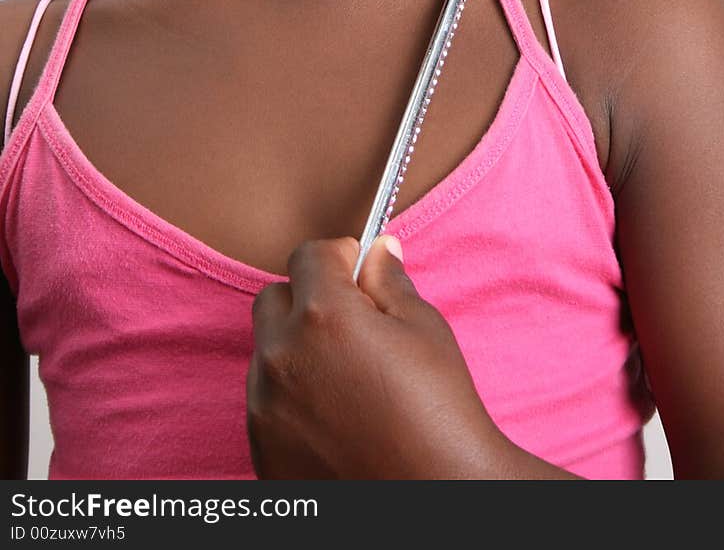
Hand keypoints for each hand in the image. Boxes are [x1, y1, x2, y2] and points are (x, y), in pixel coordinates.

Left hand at [246, 234, 506, 479]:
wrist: (438, 495)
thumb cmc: (439, 411)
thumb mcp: (424, 330)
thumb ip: (389, 282)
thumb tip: (377, 250)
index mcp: (324, 316)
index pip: (308, 255)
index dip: (339, 256)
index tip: (358, 270)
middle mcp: (282, 357)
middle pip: (275, 299)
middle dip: (308, 298)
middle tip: (350, 320)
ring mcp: (265, 408)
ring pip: (267, 352)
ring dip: (296, 348)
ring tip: (346, 376)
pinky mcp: (261, 449)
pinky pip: (265, 400)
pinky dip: (290, 395)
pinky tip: (334, 413)